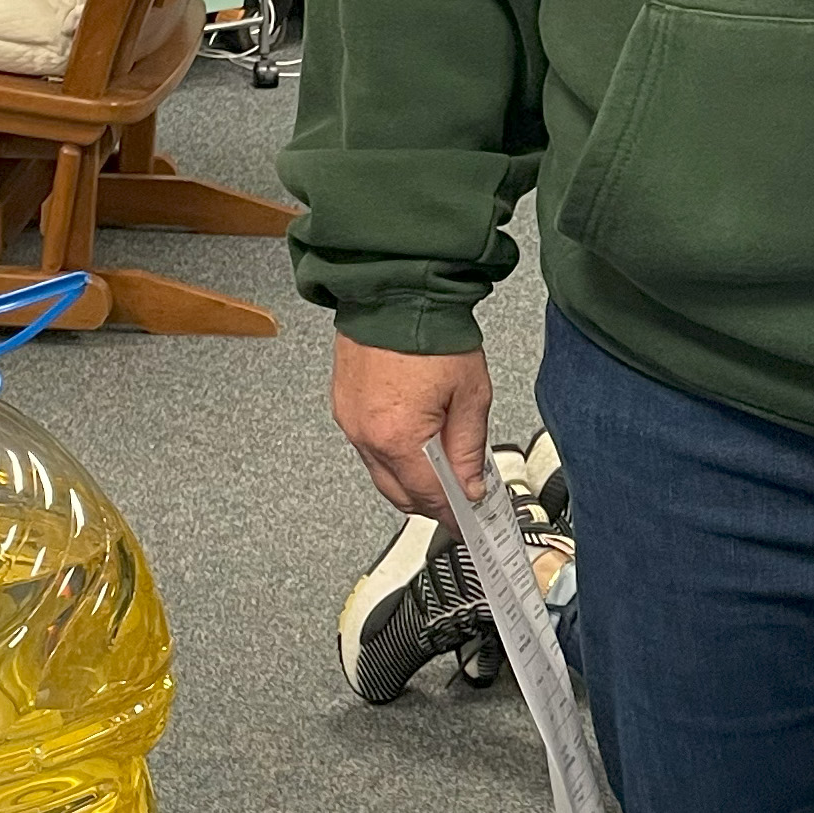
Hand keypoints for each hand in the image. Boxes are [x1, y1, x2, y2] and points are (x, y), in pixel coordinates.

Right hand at [331, 333, 492, 517]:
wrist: (396, 291)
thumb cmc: (430, 333)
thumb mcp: (470, 396)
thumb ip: (469, 448)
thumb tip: (468, 486)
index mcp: (397, 437)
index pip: (427, 496)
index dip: (451, 512)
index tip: (467, 521)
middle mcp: (365, 434)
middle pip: (398, 492)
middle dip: (430, 502)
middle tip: (458, 500)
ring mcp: (350, 420)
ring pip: (381, 472)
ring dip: (409, 479)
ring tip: (442, 469)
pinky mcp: (344, 405)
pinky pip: (368, 446)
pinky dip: (392, 454)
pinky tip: (415, 445)